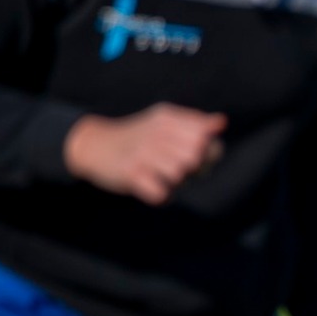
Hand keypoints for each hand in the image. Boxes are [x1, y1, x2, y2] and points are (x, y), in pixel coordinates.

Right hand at [63, 103, 225, 204]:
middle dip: (195, 170)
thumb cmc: (138, 137)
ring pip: (180, 175)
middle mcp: (156, 133)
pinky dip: (162, 197)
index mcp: (168, 118)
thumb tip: (221, 123)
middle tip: (180, 171)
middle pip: (195, 158)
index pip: (205, 137)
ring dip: (176, 183)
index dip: (208, 152)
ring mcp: (142, 154)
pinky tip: (152, 188)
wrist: (94, 145)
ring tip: (163, 177)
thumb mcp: (164, 122)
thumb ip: (195, 123)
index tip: (195, 156)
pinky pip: (162, 194)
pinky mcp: (131, 174)